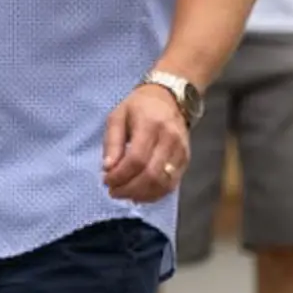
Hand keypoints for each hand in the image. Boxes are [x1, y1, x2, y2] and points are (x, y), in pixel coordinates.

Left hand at [102, 85, 190, 202]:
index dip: (120, 175)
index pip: (136, 159)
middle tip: (113, 191)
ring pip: (162, 183)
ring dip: (141, 195)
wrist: (169, 98)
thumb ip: (112, 142)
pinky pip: (171, 185)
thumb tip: (107, 168)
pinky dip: (154, 194)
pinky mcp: (186, 161)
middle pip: (151, 175)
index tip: (106, 180)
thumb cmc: (139, 107)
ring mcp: (181, 151)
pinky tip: (140, 194)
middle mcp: (169, 139)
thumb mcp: (117, 116)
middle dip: (129, 189)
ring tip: (124, 194)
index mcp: (150, 125)